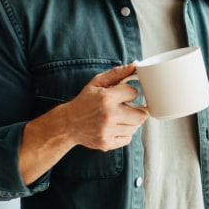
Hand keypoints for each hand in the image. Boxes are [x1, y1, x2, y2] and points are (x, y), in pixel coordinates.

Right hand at [19, 63, 147, 183]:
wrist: (68, 124)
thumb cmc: (84, 101)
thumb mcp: (97, 82)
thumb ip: (117, 73)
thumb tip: (135, 65)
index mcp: (106, 98)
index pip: (134, 93)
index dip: (130, 93)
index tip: (124, 95)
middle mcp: (108, 115)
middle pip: (140, 115)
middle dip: (137, 110)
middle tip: (128, 108)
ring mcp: (107, 131)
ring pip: (135, 127)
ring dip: (130, 122)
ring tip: (119, 117)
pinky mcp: (106, 143)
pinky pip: (128, 139)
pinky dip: (124, 133)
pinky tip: (115, 127)